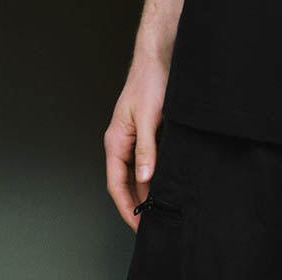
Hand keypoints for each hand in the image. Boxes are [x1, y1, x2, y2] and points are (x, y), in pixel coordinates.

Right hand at [104, 55, 168, 229]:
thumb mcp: (149, 116)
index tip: (138, 225)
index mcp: (116, 140)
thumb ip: (146, 147)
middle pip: (125, 181)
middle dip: (137, 203)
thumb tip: (145, 178)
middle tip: (152, 224)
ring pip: (137, 171)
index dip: (126, 206)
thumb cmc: (150, 80)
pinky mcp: (146, 131)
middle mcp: (121, 141)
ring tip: (161, 208)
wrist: (158, 55)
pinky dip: (154, 173)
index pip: (116, 183)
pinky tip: (166, 181)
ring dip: (147, 189)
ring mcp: (133, 137)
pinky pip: (147, 159)